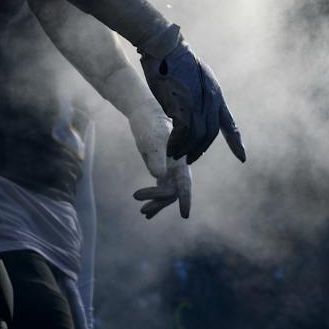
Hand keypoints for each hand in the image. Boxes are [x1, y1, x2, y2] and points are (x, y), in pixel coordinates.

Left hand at [124, 100, 190, 218]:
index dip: (186, 199)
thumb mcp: (151, 141)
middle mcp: (177, 166)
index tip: (184, 214)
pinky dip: (154, 197)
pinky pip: (160, 187)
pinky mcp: (161, 167)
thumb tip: (158, 176)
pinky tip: (145, 209)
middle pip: (173, 191)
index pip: (184, 184)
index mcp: (179, 160)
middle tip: (143, 209)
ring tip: (143, 213)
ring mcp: (169, 167)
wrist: (144, 113)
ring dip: (156, 203)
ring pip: (167, 192)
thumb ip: (156, 158)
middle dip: (160, 201)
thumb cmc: (148, 125)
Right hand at [140, 31, 243, 164]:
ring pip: (196, 136)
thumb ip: (196, 95)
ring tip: (175, 155)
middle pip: (209, 134)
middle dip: (200, 150)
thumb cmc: (174, 59)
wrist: (165, 46)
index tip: (242, 157)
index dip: (236, 141)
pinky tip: (170, 148)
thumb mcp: (194, 77)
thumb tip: (188, 111)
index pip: (229, 123)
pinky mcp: (182, 104)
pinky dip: (176, 143)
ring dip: (185, 149)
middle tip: (189, 159)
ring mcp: (198, 102)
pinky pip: (182, 131)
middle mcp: (211, 100)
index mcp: (216, 94)